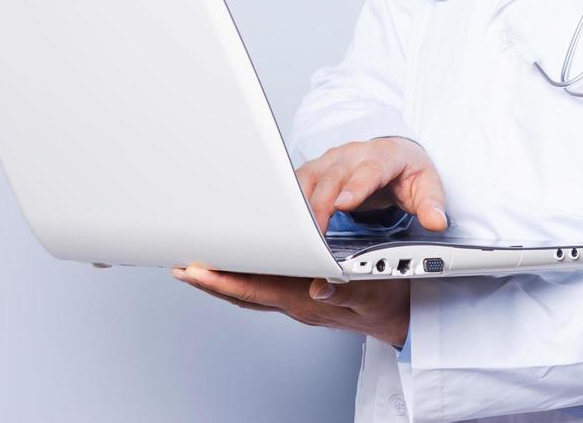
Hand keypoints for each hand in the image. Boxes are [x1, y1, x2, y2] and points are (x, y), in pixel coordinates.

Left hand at [170, 265, 410, 347]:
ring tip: (192, 268)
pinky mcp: (300, 296)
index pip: (257, 290)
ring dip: (218, 282)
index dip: (225, 281)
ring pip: (248, 293)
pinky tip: (229, 271)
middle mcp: (297, 303)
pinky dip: (239, 280)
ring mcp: (297, 302)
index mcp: (308, 300)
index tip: (200, 270)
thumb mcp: (375, 291)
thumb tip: (319, 289)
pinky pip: (261, 290)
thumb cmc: (390, 300)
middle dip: (210, 282)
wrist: (402, 316)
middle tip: (180, 266)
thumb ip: (346, 291)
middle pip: (243, 294)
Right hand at [295, 136, 447, 234]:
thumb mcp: (428, 186)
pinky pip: (299, 180)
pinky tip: (286, 218)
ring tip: (296, 230)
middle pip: (334, 176)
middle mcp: (355, 154)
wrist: (394, 154)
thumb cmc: (408, 171)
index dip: (356, 187)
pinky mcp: (318, 168)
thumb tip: (437, 222)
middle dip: (321, 203)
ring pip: (311, 177)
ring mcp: (333, 159)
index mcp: (385, 155)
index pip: (370, 170)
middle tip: (315, 231)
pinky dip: (290, 199)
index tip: (344, 204)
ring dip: (301, 202)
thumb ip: (432, 205)